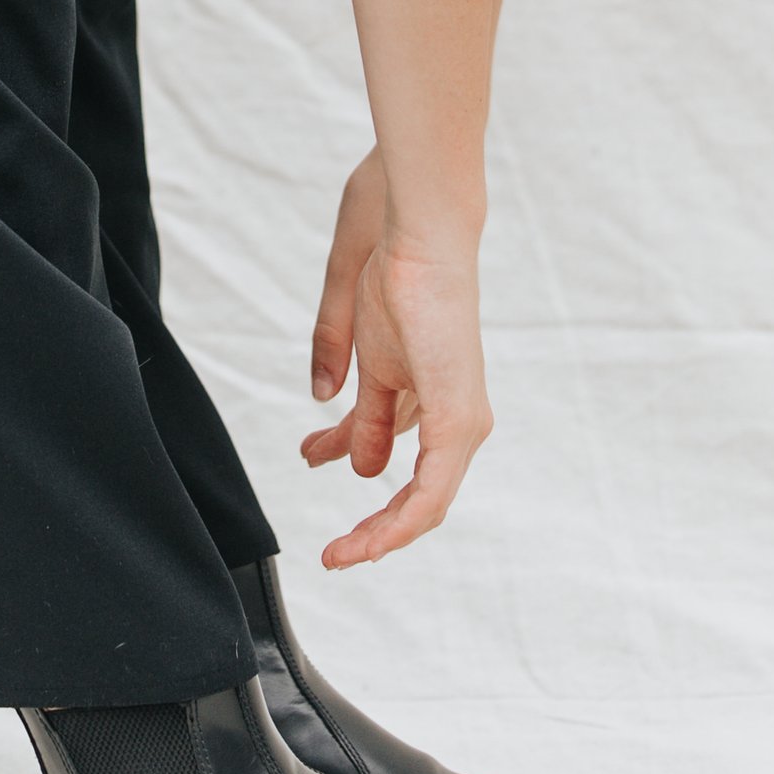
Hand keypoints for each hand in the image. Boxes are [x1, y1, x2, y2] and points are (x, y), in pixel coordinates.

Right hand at [301, 172, 491, 568]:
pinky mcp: (461, 416)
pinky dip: (405, 522)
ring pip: (425, 497)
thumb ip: (341, 357)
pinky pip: (433, 489)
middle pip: (411, 474)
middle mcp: (446, 396)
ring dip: (381, 532)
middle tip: (332, 542)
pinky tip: (377, 544)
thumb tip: (324, 399)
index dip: (351, 448)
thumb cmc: (389, 240)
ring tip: (340, 555)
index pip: (389, 430)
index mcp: (420, 368)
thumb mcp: (355, 317)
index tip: (312, 455)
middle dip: (369, 512)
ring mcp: (460, 410)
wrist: (419, 217)